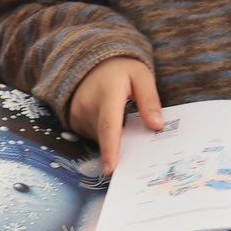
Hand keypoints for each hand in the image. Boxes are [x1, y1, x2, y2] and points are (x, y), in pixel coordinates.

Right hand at [69, 55, 163, 174]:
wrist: (92, 60)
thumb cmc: (121, 69)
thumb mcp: (142, 76)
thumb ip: (150, 100)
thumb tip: (157, 126)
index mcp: (107, 94)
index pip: (109, 126)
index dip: (111, 150)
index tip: (112, 169)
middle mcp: (88, 106)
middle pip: (107, 137)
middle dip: (122, 145)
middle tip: (137, 141)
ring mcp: (78, 114)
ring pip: (100, 138)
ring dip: (114, 137)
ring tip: (122, 116)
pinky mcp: (74, 121)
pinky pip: (93, 135)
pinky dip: (105, 134)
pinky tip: (111, 119)